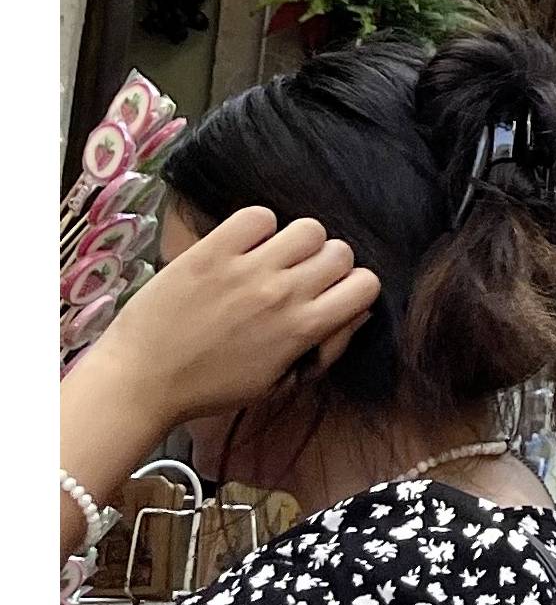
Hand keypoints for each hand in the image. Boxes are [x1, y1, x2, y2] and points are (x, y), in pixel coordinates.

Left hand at [96, 204, 379, 430]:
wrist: (140, 380)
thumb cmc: (210, 389)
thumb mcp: (278, 382)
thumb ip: (323, 349)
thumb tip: (355, 314)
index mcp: (302, 330)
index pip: (366, 284)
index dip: (352, 287)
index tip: (328, 296)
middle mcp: (283, 294)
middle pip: (340, 252)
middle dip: (326, 264)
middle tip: (297, 278)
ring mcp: (246, 269)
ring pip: (309, 228)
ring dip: (296, 242)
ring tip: (271, 258)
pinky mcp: (211, 252)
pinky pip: (258, 215)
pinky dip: (256, 227)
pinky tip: (241, 247)